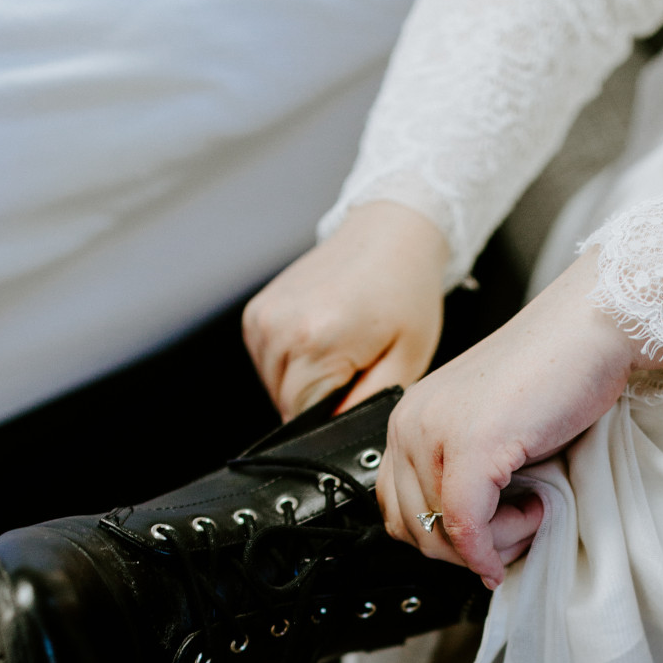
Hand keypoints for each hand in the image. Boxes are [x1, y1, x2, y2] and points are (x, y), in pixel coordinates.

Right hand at [242, 201, 448, 419]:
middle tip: (356, 364)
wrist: (389, 235)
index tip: (357, 389)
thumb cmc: (404, 291)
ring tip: (341, 346)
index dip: (334, 414)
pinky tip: (322, 337)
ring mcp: (263, 317)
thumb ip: (368, 402)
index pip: (304, 415)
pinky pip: (267, 361)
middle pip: (286, 402)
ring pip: (274, 384)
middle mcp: (281, 327)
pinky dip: (292, 360)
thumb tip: (338, 428)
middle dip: (320, 397)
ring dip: (304, 379)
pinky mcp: (257, 311)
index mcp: (317, 340)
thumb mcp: (406, 359)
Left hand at [378, 246, 649, 588]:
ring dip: (495, 541)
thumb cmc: (556, 371)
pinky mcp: (472, 444)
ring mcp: (436, 432)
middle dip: (468, 550)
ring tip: (534, 508)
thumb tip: (467, 539)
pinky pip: (467, 524)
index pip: (398, 510)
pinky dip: (495, 545)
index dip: (443, 543)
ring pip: (443, 532)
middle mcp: (412, 423)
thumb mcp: (494, 432)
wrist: (592, 326)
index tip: (483, 545)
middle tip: (517, 529)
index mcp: (410, 419)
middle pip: (414, 528)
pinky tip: (532, 522)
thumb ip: (467, 476)